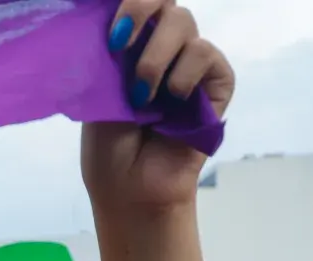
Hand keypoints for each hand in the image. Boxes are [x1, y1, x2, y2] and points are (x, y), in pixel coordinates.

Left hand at [81, 2, 233, 217]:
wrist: (129, 189)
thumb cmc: (108, 149)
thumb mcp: (96, 95)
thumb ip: (108, 54)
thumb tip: (112, 19)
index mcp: (130, 46)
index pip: (139, 4)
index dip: (128, 3)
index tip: (107, 28)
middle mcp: (161, 48)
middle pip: (164, 1)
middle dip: (138, 9)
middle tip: (117, 44)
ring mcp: (189, 63)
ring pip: (184, 22)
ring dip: (155, 56)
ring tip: (141, 97)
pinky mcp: (216, 83)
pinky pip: (206, 55)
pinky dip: (184, 74)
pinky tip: (170, 102)